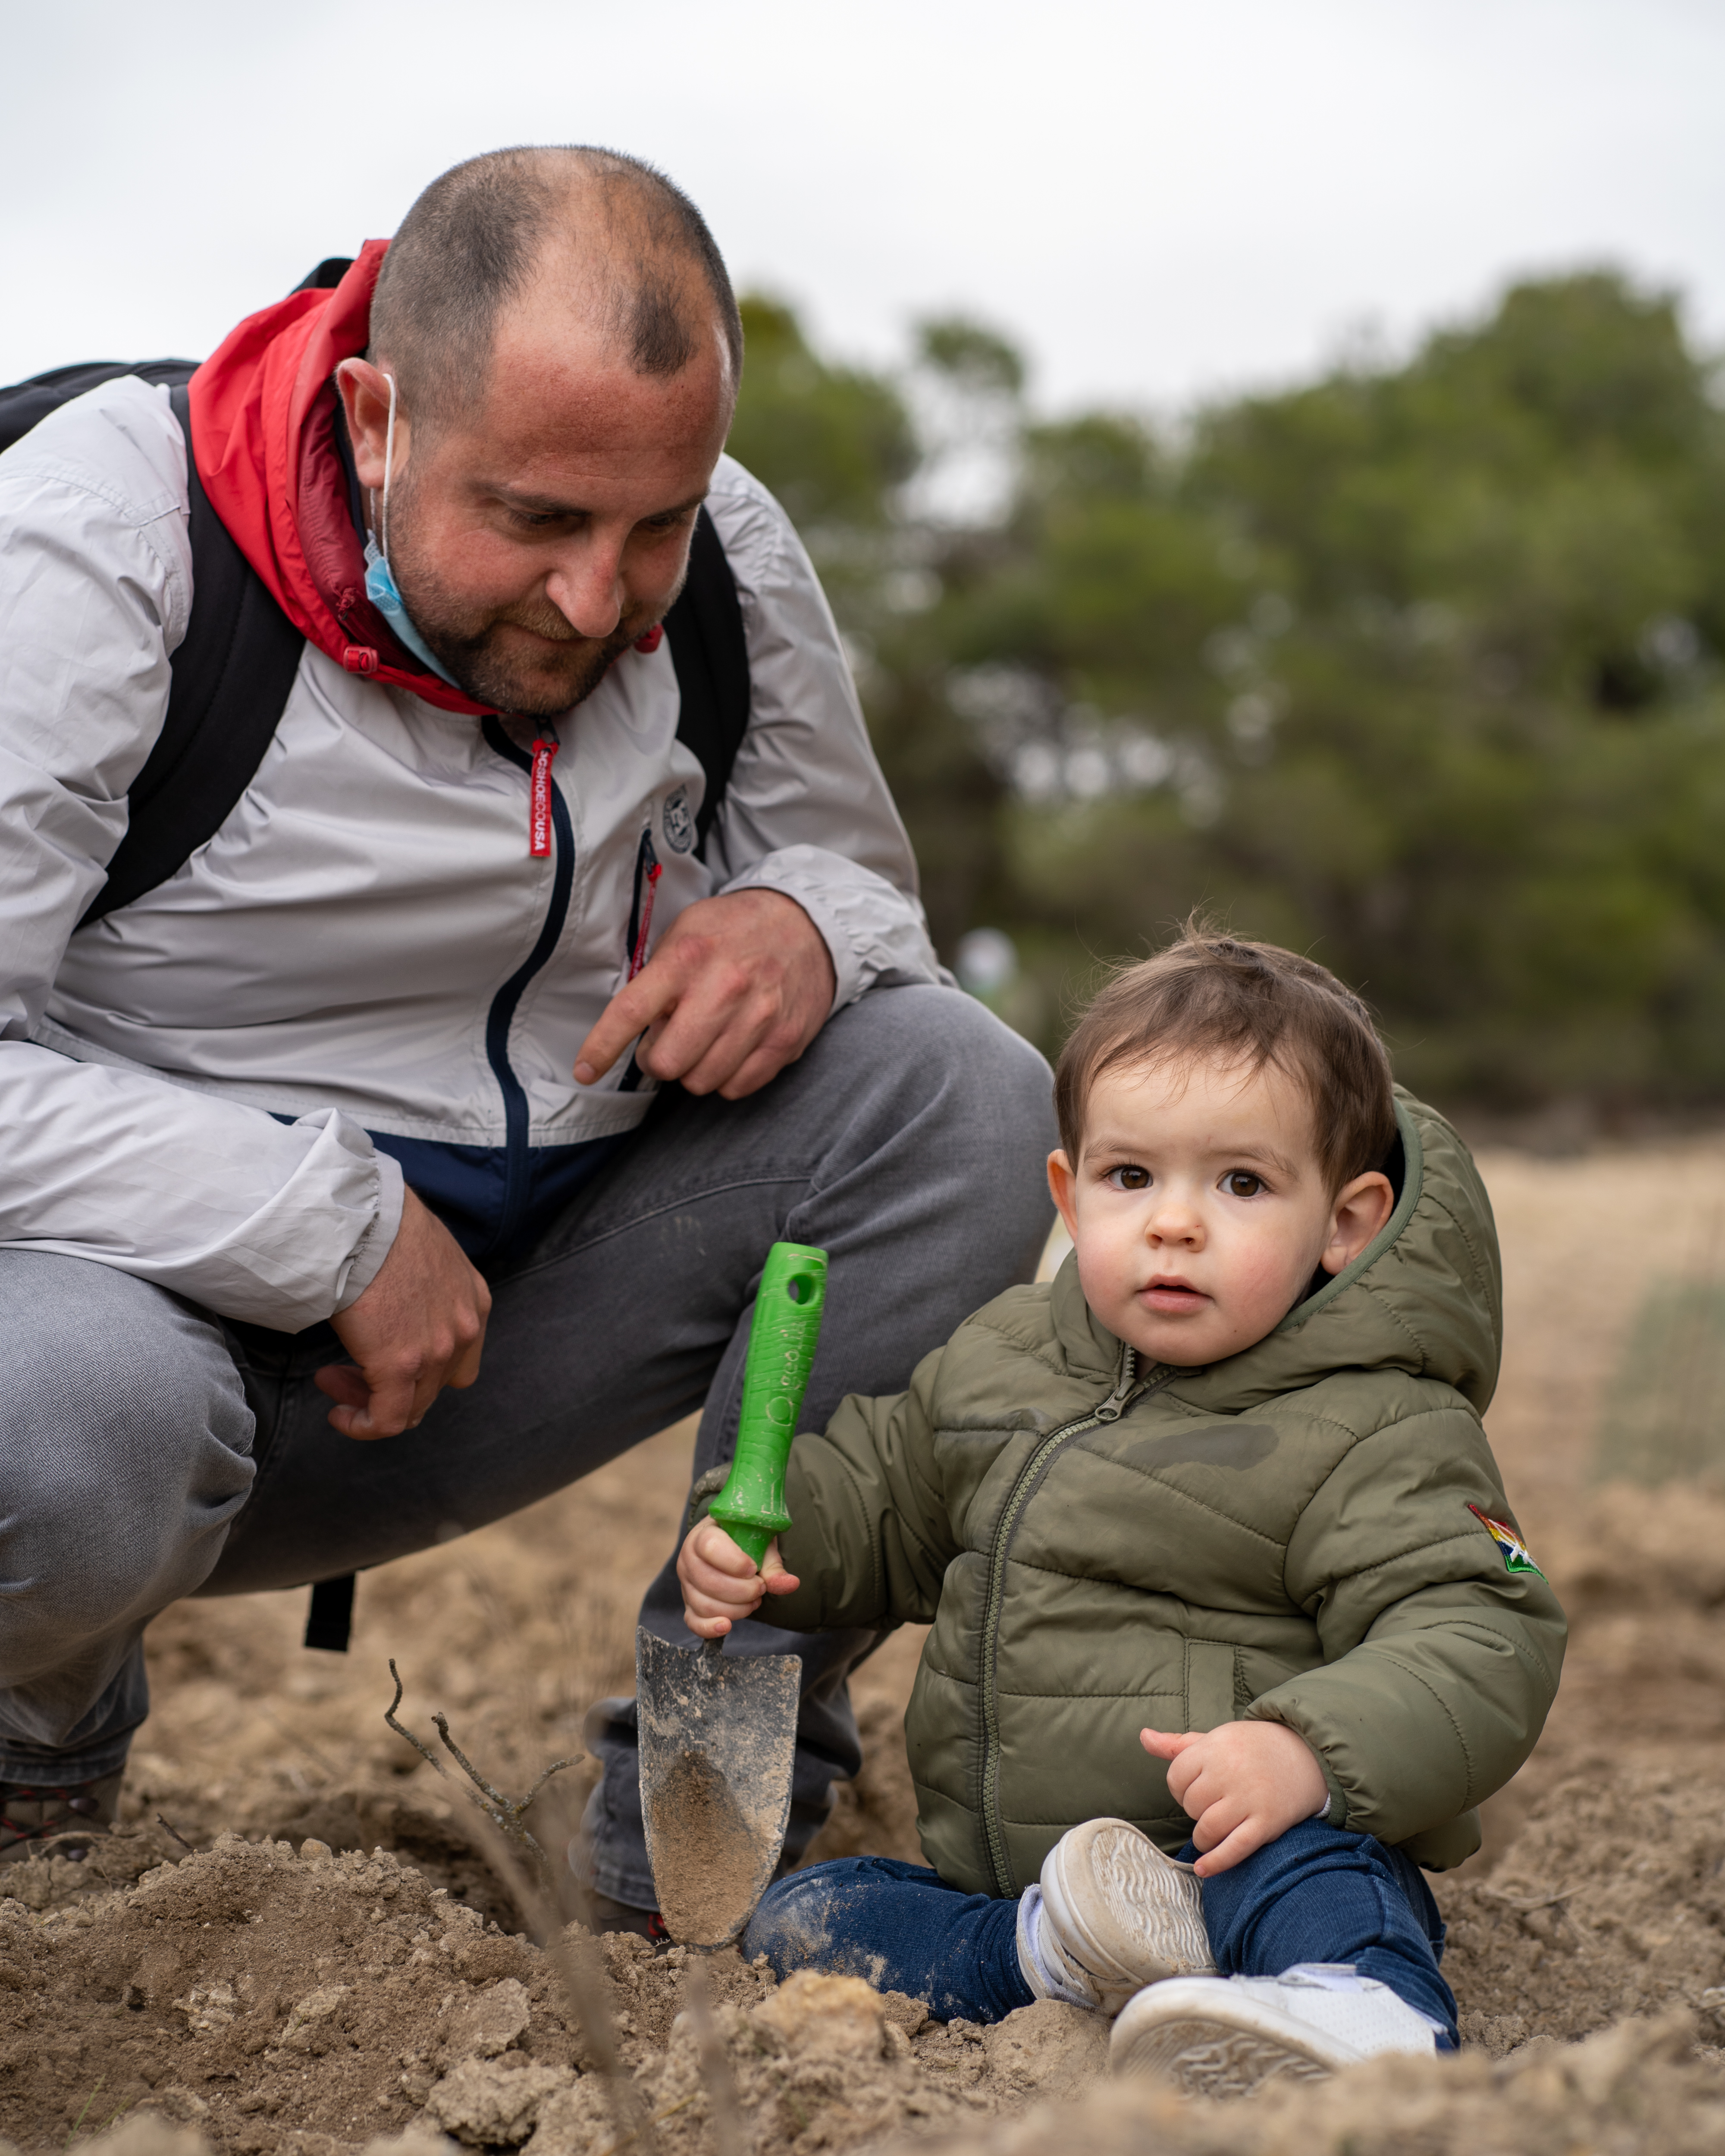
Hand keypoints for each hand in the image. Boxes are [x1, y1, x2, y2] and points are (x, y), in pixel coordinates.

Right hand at [315, 1187, 491, 1438]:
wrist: (362, 1218)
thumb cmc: (378, 1224)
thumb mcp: (422, 1254)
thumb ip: (421, 1286)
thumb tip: (393, 1299)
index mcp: (473, 1301)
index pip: (460, 1359)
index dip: (421, 1369)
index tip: (380, 1354)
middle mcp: (464, 1330)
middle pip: (433, 1387)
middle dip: (387, 1384)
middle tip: (344, 1369)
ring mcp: (437, 1352)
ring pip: (409, 1407)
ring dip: (368, 1400)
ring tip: (332, 1380)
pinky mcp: (401, 1367)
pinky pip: (387, 1420)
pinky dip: (363, 1425)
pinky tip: (338, 1413)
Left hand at [573, 887, 835, 1100]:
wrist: (808, 926)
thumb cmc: (736, 931)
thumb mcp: (686, 931)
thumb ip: (656, 976)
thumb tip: (632, 1026)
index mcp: (687, 958)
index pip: (631, 1012)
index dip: (601, 1048)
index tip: (585, 1070)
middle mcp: (724, 988)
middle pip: (666, 1063)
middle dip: (658, 1060)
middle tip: (669, 1039)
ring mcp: (759, 1018)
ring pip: (701, 1081)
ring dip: (693, 1069)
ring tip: (705, 1040)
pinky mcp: (785, 1041)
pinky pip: (737, 1087)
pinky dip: (726, 1077)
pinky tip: (731, 1049)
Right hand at [677, 1516, 801, 1638]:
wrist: (732, 1545)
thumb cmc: (745, 1541)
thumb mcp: (760, 1544)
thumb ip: (773, 1565)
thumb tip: (791, 1584)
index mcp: (703, 1535)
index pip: (710, 1546)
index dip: (734, 1561)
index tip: (753, 1568)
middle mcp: (688, 1559)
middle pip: (709, 1582)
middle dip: (742, 1590)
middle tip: (761, 1587)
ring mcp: (686, 1584)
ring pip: (705, 1604)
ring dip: (736, 1608)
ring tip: (754, 1600)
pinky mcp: (690, 1605)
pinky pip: (694, 1621)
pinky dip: (710, 1628)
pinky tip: (726, 1626)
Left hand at [1140, 1721, 1328, 1875]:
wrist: (1306, 1755)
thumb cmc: (1252, 1748)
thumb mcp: (1216, 1738)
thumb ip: (1177, 1744)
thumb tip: (1143, 1737)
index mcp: (1214, 1747)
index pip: (1176, 1777)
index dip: (1180, 1788)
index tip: (1194, 1790)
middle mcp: (1229, 1772)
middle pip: (1191, 1805)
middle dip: (1195, 1810)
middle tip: (1212, 1806)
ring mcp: (1249, 1799)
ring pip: (1207, 1828)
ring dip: (1203, 1837)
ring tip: (1211, 1833)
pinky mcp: (1267, 1823)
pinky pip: (1235, 1849)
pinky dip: (1216, 1862)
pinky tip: (1203, 1869)